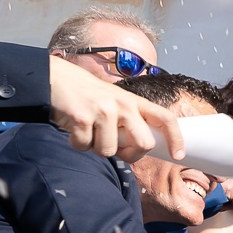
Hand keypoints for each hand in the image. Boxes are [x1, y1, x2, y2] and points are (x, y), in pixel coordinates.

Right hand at [48, 57, 181, 159]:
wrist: (54, 77)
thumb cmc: (87, 94)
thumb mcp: (115, 101)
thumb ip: (129, 121)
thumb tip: (138, 150)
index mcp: (134, 102)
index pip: (165, 119)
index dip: (176, 138)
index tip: (177, 155)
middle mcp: (123, 105)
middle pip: (143, 144)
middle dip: (130, 154)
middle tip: (116, 148)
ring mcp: (103, 111)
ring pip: (109, 151)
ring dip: (95, 147)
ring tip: (88, 129)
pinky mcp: (82, 118)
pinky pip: (84, 147)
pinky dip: (76, 143)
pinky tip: (73, 127)